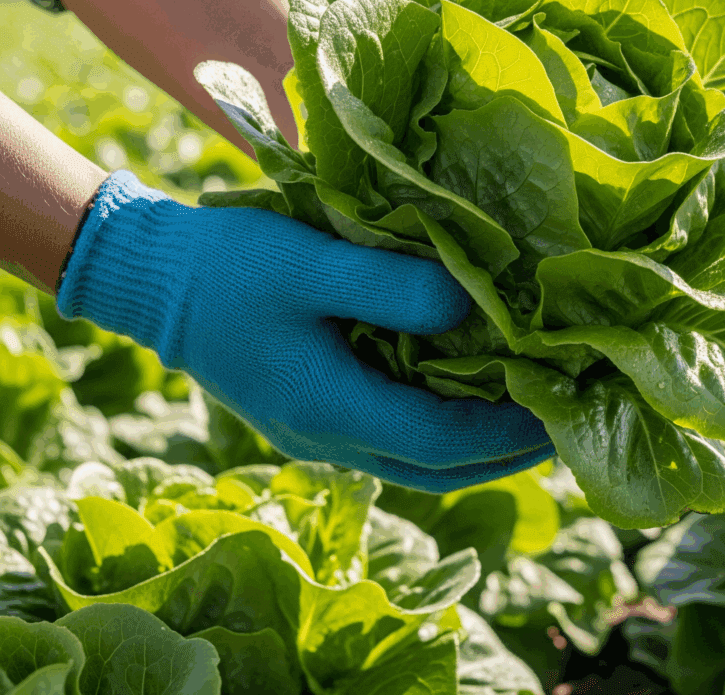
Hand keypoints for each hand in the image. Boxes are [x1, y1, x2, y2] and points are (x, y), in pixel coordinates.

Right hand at [56, 169, 553, 490]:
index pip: (440, 440)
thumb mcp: (317, 265)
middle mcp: (326, 436)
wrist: (156, 279)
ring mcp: (313, 430)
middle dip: (502, 456)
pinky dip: (435, 429)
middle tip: (559, 430)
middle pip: (433, 467)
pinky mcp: (307, 411)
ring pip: (412, 460)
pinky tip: (458, 399)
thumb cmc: (235, 267)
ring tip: (524, 422)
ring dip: (471, 448)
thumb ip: (396, 289)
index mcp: (331, 407)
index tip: (558, 410)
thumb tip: (471, 306)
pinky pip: (389, 437)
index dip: (505, 432)